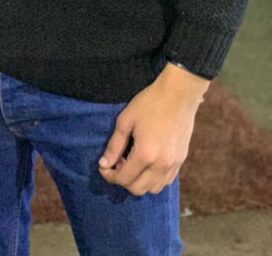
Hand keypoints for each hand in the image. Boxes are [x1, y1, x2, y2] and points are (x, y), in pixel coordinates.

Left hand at [98, 62, 208, 195]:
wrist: (178, 96)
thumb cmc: (149, 104)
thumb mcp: (125, 121)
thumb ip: (115, 145)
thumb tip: (104, 163)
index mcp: (145, 154)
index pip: (124, 179)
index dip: (110, 176)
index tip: (103, 166)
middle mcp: (161, 165)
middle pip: (138, 189)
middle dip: (123, 180)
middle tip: (117, 162)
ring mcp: (173, 165)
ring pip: (153, 189)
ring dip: (139, 182)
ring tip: (132, 162)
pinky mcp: (181, 161)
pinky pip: (165, 181)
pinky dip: (153, 180)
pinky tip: (146, 163)